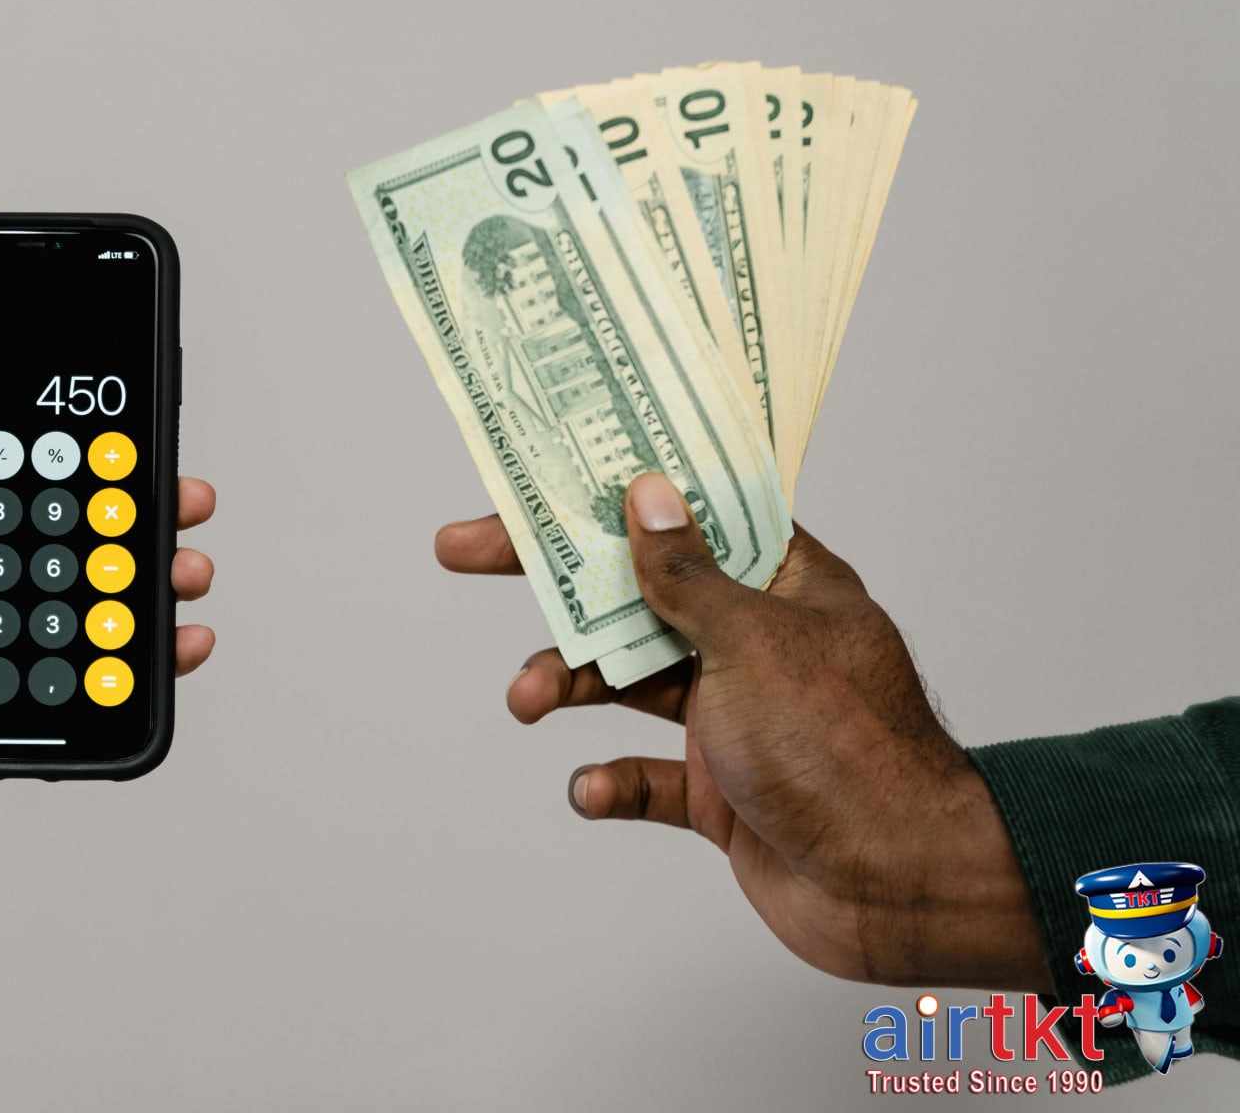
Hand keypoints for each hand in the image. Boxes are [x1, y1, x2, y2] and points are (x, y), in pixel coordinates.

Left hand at [0, 383, 217, 832]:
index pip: (33, 503)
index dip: (86, 474)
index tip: (131, 452)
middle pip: (88, 548)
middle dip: (147, 521)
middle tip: (185, 502)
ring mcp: (24, 655)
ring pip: (112, 608)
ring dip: (163, 584)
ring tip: (188, 572)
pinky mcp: (42, 710)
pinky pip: (111, 683)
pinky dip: (157, 661)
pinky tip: (182, 640)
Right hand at [435, 472, 1049, 992]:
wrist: (898, 888)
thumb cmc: (845, 750)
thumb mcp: (754, 643)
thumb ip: (687, 575)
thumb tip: (648, 496)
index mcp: (781, 586)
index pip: (686, 517)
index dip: (614, 492)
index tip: (548, 473)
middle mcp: (755, 643)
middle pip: (636, 594)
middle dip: (554, 582)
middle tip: (464, 549)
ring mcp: (736, 717)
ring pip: (627, 682)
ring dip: (569, 685)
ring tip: (526, 701)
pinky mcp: (721, 790)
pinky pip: (646, 775)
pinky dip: (610, 781)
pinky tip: (590, 788)